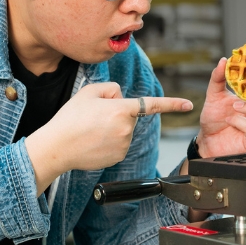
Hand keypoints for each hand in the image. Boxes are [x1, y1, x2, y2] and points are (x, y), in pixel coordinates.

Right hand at [26, 82, 191, 191]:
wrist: (56, 147)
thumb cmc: (70, 118)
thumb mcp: (89, 92)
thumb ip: (111, 88)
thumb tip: (123, 97)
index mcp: (121, 109)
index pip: (152, 104)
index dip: (172, 104)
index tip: (189, 104)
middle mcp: (127, 127)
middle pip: (130, 115)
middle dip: (117, 113)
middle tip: (93, 118)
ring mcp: (125, 144)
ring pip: (125, 130)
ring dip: (113, 129)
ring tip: (91, 131)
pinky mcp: (119, 156)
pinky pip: (120, 144)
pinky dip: (109, 142)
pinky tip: (93, 142)